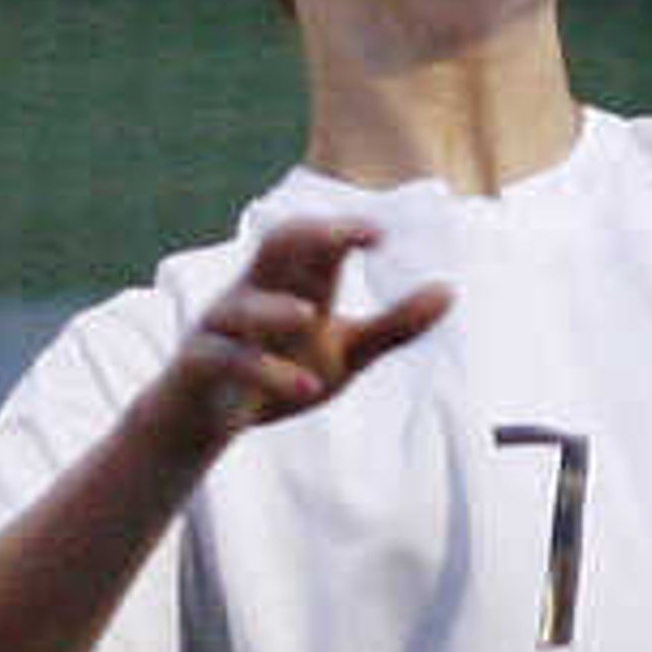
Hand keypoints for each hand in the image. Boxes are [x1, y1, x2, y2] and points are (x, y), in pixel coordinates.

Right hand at [166, 215, 451, 454]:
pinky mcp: (200, 366)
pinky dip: (266, 373)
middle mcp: (254, 293)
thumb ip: (393, 325)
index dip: (342, 231)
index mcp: (290, 283)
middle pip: (274, 246)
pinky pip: (229, 361)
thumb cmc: (278, 374)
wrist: (203, 420)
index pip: (312, 240)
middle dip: (309, 236)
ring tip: (310, 317)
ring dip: (275, 310)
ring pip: (242, 306)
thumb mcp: (344, 352)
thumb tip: (450, 291)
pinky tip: (305, 389)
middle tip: (350, 237)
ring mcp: (221, 328)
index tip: (382, 234)